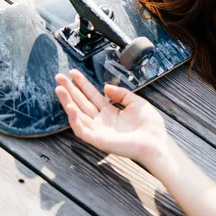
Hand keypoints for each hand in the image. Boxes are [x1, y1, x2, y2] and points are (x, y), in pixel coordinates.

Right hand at [54, 69, 169, 164]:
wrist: (156, 142)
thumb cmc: (149, 125)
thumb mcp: (136, 102)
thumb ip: (121, 93)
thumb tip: (105, 86)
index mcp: (110, 112)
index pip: (92, 95)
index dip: (82, 84)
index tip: (73, 72)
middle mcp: (101, 121)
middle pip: (81, 103)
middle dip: (70, 90)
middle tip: (59, 77)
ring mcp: (98, 130)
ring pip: (78, 115)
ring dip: (67, 102)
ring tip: (59, 89)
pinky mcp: (98, 140)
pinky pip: (82, 130)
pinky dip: (75, 120)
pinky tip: (70, 108)